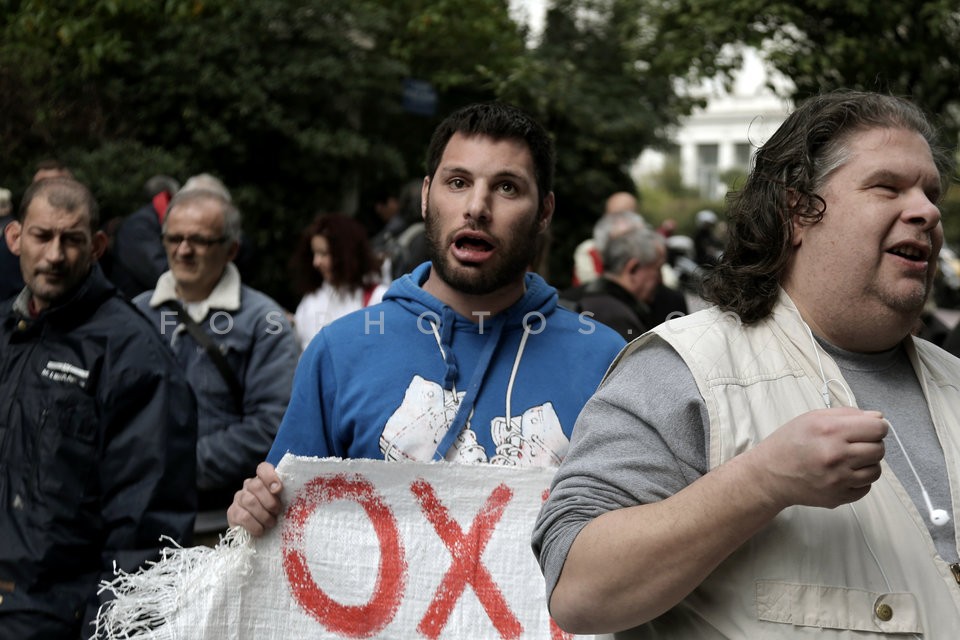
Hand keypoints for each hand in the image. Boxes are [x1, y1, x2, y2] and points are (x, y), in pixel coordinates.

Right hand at [227, 461, 283, 535]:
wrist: (258, 532)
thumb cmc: (275, 514)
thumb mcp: (283, 502)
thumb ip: (288, 494)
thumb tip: (299, 493)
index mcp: (263, 479)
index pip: (263, 469)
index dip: (270, 477)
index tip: (279, 489)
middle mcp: (248, 486)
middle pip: (256, 485)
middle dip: (270, 501)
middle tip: (277, 512)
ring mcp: (239, 498)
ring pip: (250, 501)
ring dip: (264, 515)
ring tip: (271, 523)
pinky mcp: (232, 512)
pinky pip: (243, 517)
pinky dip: (255, 525)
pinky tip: (260, 530)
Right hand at [750, 408, 886, 509]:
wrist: (769, 475)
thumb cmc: (788, 443)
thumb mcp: (812, 418)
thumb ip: (846, 414)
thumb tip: (878, 418)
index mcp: (830, 431)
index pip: (878, 428)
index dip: (875, 427)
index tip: (867, 429)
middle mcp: (836, 455)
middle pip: (879, 449)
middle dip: (870, 444)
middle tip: (853, 444)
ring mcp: (839, 479)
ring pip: (876, 470)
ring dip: (867, 464)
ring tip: (849, 460)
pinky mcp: (839, 497)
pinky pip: (866, 487)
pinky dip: (859, 480)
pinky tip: (843, 474)